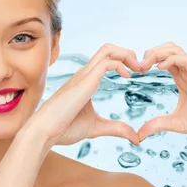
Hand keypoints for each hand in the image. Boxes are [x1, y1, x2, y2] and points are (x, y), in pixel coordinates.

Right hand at [26, 43, 142, 145]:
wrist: (45, 132)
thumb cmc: (64, 129)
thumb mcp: (97, 128)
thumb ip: (116, 129)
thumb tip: (135, 137)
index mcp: (86, 81)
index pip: (106, 59)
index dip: (124, 61)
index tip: (137, 74)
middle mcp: (85, 74)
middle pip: (108, 49)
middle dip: (128, 53)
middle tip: (141, 68)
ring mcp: (84, 75)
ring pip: (108, 50)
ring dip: (127, 54)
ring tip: (138, 68)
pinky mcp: (85, 81)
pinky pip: (106, 62)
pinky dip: (121, 64)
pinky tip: (127, 77)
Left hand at [136, 42, 186, 146]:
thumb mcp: (175, 124)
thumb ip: (157, 125)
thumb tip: (139, 135)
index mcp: (182, 79)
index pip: (164, 59)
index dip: (149, 60)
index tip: (137, 71)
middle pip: (168, 49)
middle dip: (151, 52)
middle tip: (138, 66)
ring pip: (175, 49)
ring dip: (158, 52)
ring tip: (145, 64)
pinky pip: (185, 59)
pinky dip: (170, 59)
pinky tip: (159, 68)